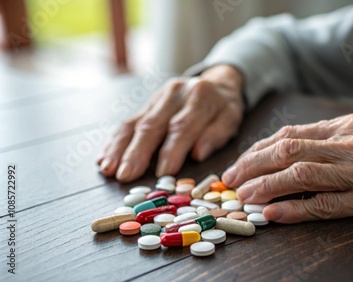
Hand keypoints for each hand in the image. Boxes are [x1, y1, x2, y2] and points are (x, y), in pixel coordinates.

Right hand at [97, 65, 244, 181]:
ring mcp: (157, 97)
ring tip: (108, 168)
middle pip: (152, 124)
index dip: (171, 151)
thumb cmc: (224, 108)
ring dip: (119, 147)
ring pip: (134, 122)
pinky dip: (115, 141)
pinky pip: (128, 122)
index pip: (182, 126)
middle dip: (137, 152)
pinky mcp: (147, 103)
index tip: (163, 174)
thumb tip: (198, 154)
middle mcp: (174, 94)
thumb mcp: (231, 119)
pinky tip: (104, 157)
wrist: (216, 82)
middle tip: (126, 175)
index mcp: (199, 97)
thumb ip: (216, 135)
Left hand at [222, 114, 352, 222]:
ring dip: (267, 186)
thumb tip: (282, 152)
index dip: (257, 150)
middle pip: (288, 150)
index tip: (238, 164)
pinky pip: (326, 205)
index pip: (288, 134)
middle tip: (230, 181)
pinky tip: (274, 214)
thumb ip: (326, 139)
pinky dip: (296, 209)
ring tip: (244, 197)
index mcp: (344, 126)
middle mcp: (349, 144)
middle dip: (252, 166)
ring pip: (302, 175)